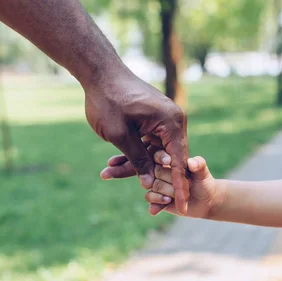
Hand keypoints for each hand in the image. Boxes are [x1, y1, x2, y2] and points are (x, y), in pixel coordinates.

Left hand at [86, 69, 188, 213]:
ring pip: (154, 152)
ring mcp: (163, 119)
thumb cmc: (108, 100)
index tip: (183, 208)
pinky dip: (133, 153)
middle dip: (155, 179)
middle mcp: (173, 120)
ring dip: (136, 165)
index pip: (179, 162)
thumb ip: (138, 160)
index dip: (179, 187)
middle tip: (152, 206)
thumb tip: (150, 183)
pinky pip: (147, 143)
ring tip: (111, 175)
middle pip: (168, 159)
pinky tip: (113, 164)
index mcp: (171, 122)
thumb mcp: (120, 136)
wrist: (99, 72)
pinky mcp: (152, 119)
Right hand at [145, 153, 218, 217]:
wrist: (204, 201)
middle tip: (181, 186)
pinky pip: (149, 197)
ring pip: (153, 185)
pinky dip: (156, 202)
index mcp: (169, 160)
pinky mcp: (156, 197)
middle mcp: (160, 171)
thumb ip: (199, 165)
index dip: (161, 157)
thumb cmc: (203, 182)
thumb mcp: (203, 172)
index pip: (158, 155)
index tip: (168, 161)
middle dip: (168, 180)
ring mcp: (157, 184)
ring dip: (166, 191)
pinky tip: (165, 203)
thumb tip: (191, 163)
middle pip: (155, 172)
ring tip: (175, 196)